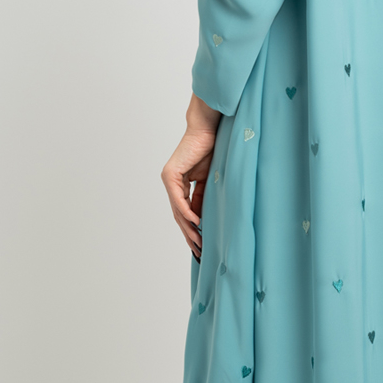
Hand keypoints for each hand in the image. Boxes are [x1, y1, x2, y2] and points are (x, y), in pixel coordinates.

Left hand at [162, 94, 222, 258]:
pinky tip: (197, 225)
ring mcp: (169, 179)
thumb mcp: (210, 180)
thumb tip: (205, 219)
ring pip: (178, 211)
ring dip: (189, 229)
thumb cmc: (213, 149)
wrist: (208, 130)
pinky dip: (188, 213)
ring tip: (199, 244)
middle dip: (190, 235)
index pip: (185, 212)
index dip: (192, 230)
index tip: (201, 245)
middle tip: (199, 252)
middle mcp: (172, 182)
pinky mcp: (171, 175)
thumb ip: (204, 197)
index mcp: (180, 183)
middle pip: (179, 216)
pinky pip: (180, 199)